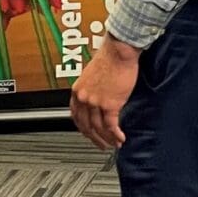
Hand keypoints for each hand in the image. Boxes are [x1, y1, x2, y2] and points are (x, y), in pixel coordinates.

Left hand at [70, 34, 141, 149]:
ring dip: (108, 139)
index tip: (89, 134)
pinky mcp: (110, 104)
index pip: (76, 116)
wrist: (118, 51)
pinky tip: (121, 138)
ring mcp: (96, 102)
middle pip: (86, 126)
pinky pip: (112, 125)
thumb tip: (97, 98)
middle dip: (95, 138)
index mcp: (77, 91)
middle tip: (101, 145)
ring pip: (99, 128)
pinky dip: (116, 134)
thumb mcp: (92, 75)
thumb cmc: (109, 58)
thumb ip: (91, 89)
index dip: (83, 128)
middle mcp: (84, 98)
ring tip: (114, 143)